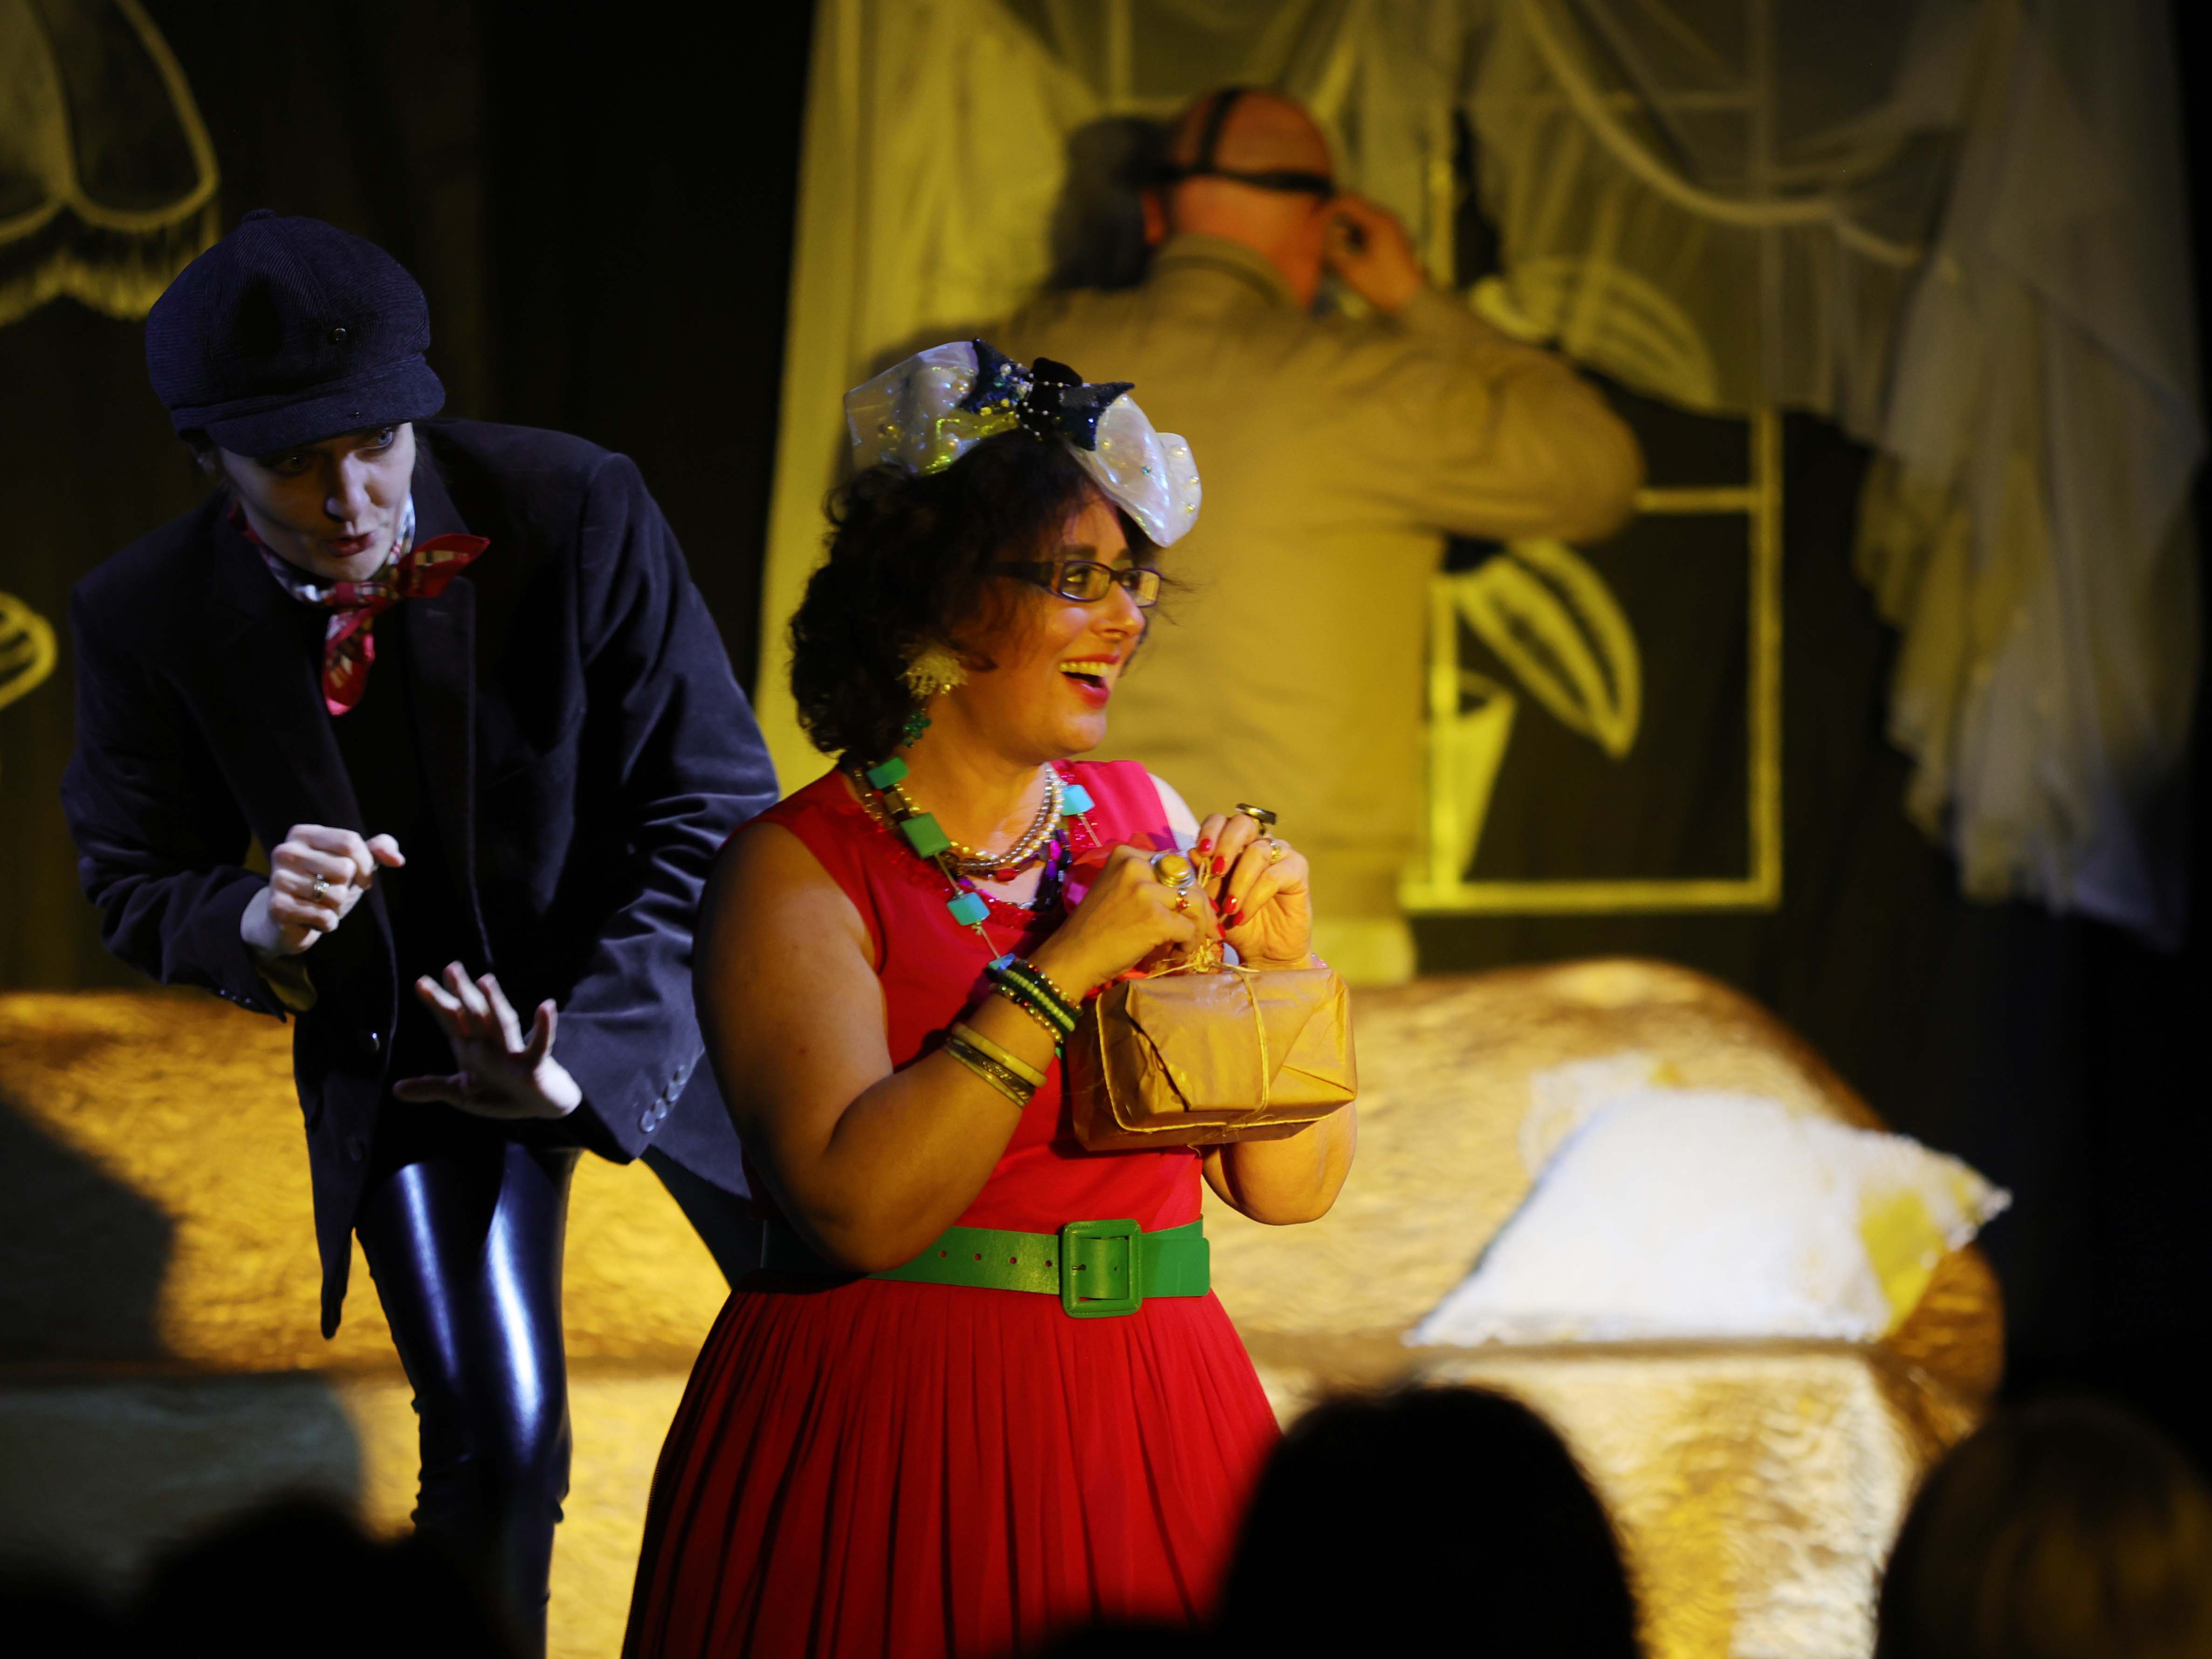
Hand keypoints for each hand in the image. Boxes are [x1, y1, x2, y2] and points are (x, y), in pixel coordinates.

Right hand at [241, 825, 403, 956]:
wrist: (288, 921)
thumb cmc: (325, 885)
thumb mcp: (353, 863)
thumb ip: (378, 850)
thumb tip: (398, 860)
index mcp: (302, 834)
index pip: (350, 842)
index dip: (366, 865)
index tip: (363, 878)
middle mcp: (285, 851)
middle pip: (345, 868)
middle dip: (348, 887)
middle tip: (332, 892)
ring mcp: (278, 879)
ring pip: (336, 895)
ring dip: (337, 907)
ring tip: (320, 905)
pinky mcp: (277, 907)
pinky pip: (325, 917)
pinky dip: (327, 923)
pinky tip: (311, 919)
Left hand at [393, 964, 582, 1119]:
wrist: (539, 1106)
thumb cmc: (502, 1094)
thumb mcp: (462, 1094)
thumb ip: (432, 1088)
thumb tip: (395, 1090)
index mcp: (471, 1047)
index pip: (452, 1020)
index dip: (437, 1002)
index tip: (420, 983)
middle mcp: (490, 1043)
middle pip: (474, 1014)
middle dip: (462, 992)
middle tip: (451, 968)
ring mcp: (512, 1052)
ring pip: (502, 1023)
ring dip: (495, 1003)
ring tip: (485, 980)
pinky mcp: (534, 1065)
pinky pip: (540, 1044)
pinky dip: (544, 1026)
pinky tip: (546, 1006)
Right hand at [1032, 843, 1209, 994]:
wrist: (1072, 956)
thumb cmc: (1094, 928)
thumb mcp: (1118, 889)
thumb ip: (1147, 882)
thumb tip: (1187, 891)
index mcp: (1127, 855)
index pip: (1175, 862)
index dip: (1186, 886)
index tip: (1187, 907)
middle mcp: (1137, 866)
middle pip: (1189, 879)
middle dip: (1199, 907)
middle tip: (1199, 928)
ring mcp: (1147, 892)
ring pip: (1195, 903)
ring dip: (1198, 927)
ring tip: (1186, 944)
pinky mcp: (1156, 919)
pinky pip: (1190, 929)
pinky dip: (1189, 944)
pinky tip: (1177, 954)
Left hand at [1194, 812, 1312, 969]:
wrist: (1262, 952)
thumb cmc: (1233, 923)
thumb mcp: (1210, 901)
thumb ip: (1202, 877)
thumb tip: (1192, 852)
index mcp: (1234, 845)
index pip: (1221, 821)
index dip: (1210, 830)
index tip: (1202, 852)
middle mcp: (1257, 843)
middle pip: (1242, 823)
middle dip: (1226, 845)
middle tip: (1217, 872)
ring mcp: (1280, 853)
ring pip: (1257, 851)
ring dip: (1239, 882)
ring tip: (1228, 908)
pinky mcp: (1298, 869)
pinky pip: (1274, 875)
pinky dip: (1254, 897)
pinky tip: (1242, 916)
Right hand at [1324, 194, 1424, 313]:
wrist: (1413, 302)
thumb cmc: (1383, 285)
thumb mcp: (1352, 269)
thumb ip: (1333, 248)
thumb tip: (1322, 234)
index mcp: (1378, 221)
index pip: (1348, 201)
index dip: (1329, 209)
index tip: (1315, 224)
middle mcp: (1386, 219)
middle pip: (1353, 211)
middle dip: (1335, 223)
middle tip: (1321, 242)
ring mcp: (1391, 230)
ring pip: (1360, 223)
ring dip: (1344, 234)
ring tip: (1331, 254)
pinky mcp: (1392, 241)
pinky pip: (1368, 233)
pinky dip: (1355, 241)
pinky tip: (1346, 258)